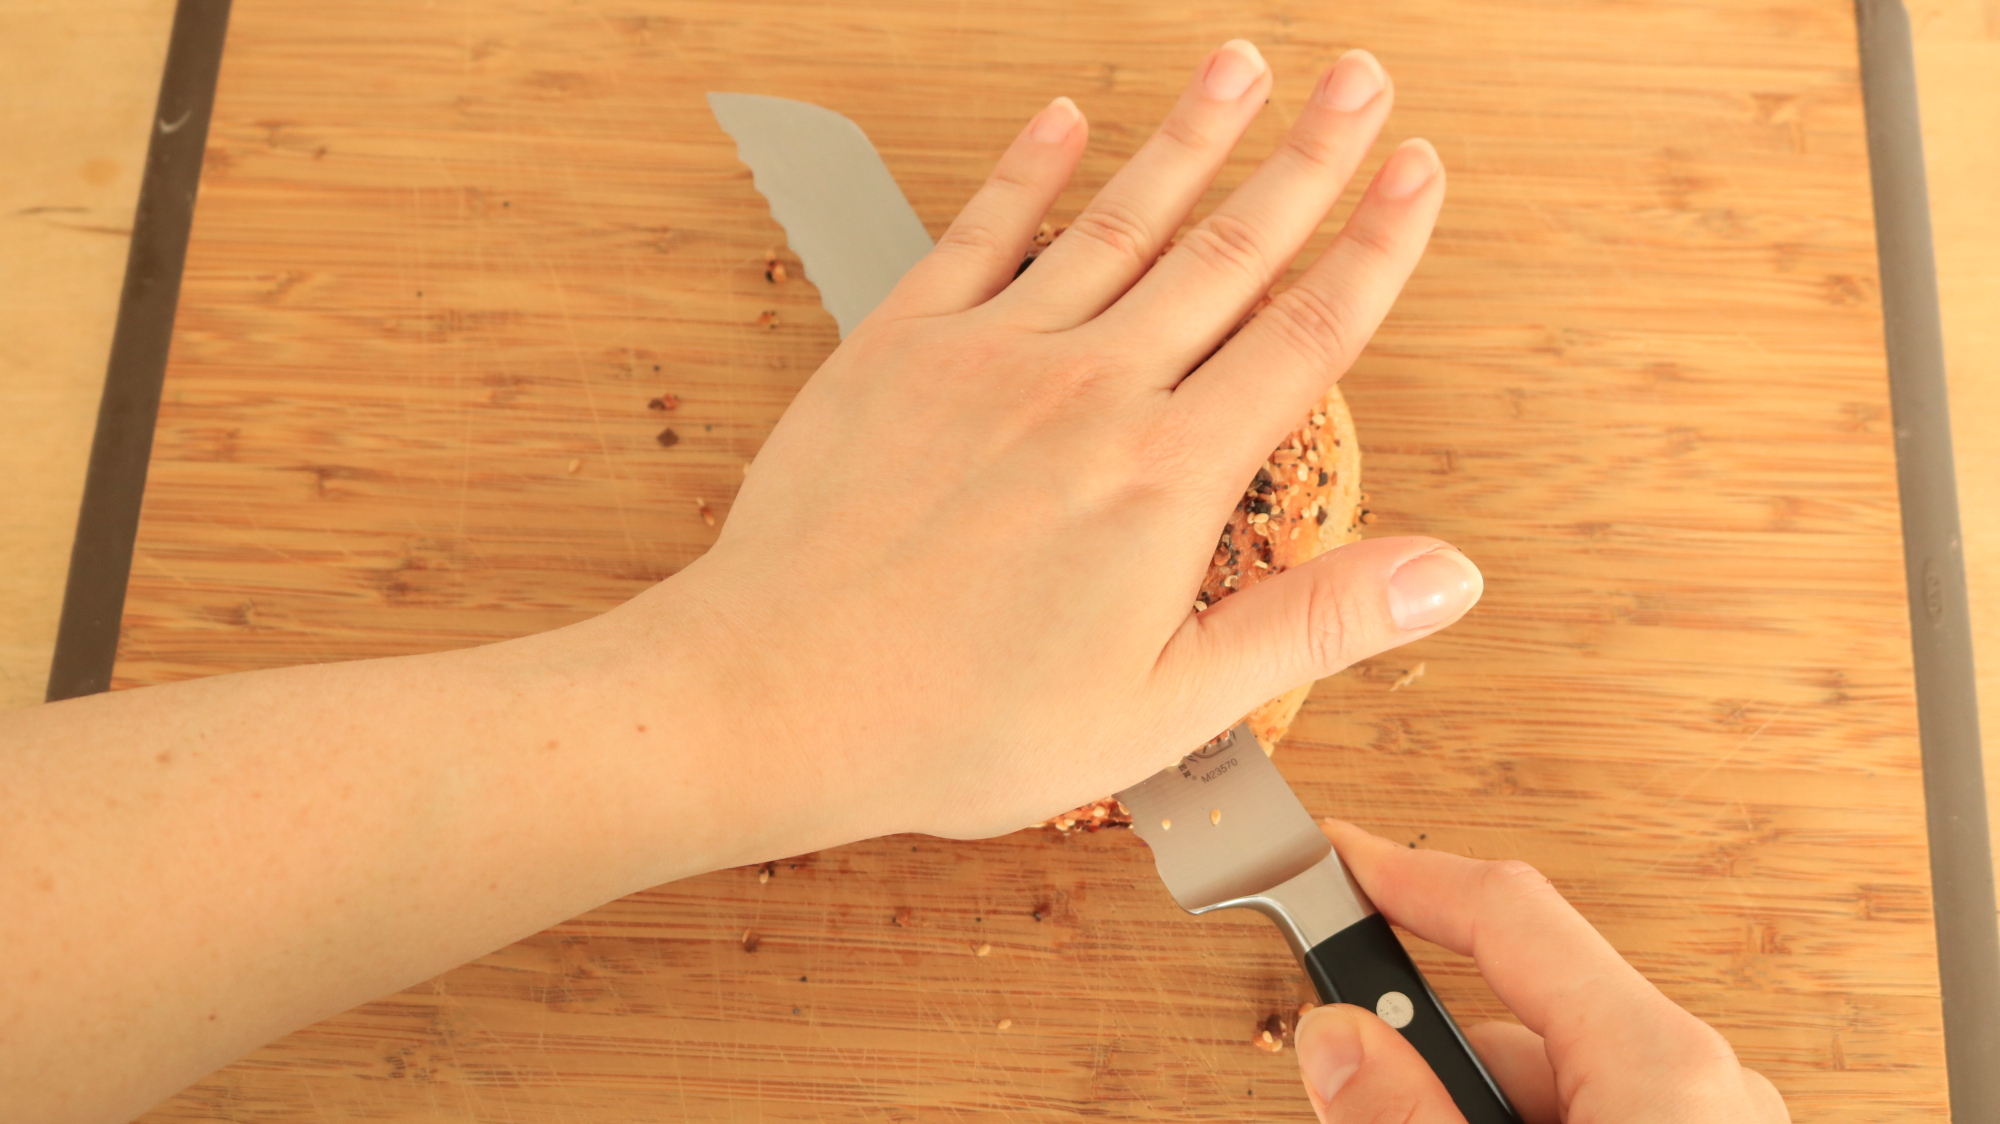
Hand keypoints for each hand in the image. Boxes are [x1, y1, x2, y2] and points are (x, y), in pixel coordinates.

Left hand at [638, 39, 1476, 838]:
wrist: (778, 695)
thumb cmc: (959, 721)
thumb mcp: (1165, 707)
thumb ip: (1311, 623)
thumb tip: (1448, 574)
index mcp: (1166, 478)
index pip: (1304, 333)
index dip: (1376, 246)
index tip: (1417, 174)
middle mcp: (1089, 390)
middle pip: (1228, 250)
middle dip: (1307, 155)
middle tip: (1360, 79)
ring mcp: (992, 354)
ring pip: (1119, 220)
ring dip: (1190, 134)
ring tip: (1243, 64)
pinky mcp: (900, 344)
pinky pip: (980, 231)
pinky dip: (1028, 170)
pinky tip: (1064, 121)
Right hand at [1295, 821, 1791, 1122]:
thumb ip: (1409, 1115)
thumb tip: (1333, 1041)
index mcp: (1662, 1059)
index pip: (1508, 913)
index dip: (1405, 876)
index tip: (1329, 853)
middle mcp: (1700, 1079)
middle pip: (1512, 1019)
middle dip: (1426, 1054)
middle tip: (1355, 1096)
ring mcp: (1706, 1123)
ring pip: (1546, 1081)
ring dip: (1472, 1110)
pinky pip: (1590, 1114)